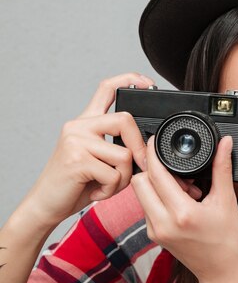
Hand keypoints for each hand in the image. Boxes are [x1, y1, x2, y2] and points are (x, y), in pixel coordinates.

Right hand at [23, 73, 153, 227]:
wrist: (46, 203)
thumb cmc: (77, 183)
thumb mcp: (99, 158)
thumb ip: (117, 146)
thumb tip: (147, 147)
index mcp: (86, 122)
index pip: (107, 89)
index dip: (129, 80)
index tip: (147, 82)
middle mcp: (79, 126)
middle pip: (125, 120)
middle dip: (139, 148)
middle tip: (139, 167)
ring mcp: (76, 141)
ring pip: (124, 155)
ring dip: (124, 178)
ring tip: (108, 185)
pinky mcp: (76, 159)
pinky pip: (114, 174)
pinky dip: (112, 190)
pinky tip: (97, 191)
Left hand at [131, 135, 237, 282]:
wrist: (222, 272)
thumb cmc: (228, 240)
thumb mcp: (227, 201)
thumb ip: (222, 168)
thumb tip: (224, 143)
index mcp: (181, 213)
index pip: (156, 174)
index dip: (153, 153)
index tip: (156, 141)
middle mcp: (162, 223)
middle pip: (140, 181)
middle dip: (153, 169)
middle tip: (177, 171)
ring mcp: (155, 231)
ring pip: (141, 194)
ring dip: (155, 184)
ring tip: (183, 189)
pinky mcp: (154, 235)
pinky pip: (146, 206)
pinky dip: (158, 197)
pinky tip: (180, 201)